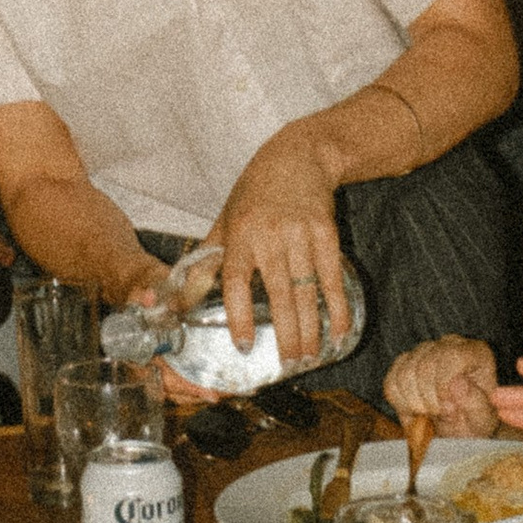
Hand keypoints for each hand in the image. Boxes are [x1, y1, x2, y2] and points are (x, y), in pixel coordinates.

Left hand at [198, 131, 351, 369]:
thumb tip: (184, 295)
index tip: (245, 345)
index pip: (235, 281)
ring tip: (310, 357)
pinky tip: (339, 330)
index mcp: (240, 235)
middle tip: (288, 365)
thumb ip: (209, 257)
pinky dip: (337, 306)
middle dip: (286, 334)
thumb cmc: (255, 191)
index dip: (240, 315)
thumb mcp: (226, 218)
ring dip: (311, 328)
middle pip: (279, 294)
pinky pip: (332, 277)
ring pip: (307, 290)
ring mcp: (300, 235)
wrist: (298, 156)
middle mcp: (270, 236)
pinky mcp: (326, 233)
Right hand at [382, 334, 498, 431]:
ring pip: (404, 373)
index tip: (449, 409)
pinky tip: (417, 411)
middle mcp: (449, 344)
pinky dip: (401, 404)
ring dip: (415, 404)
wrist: (460, 432)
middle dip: (429, 399)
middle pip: (424, 365)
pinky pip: (391, 382)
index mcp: (475, 352)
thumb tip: (457, 383)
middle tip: (441, 415)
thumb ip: (475, 403)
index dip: (444, 386)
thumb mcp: (483, 420)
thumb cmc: (475, 423)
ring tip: (431, 415)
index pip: (451, 356)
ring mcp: (424, 351)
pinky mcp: (404, 363)